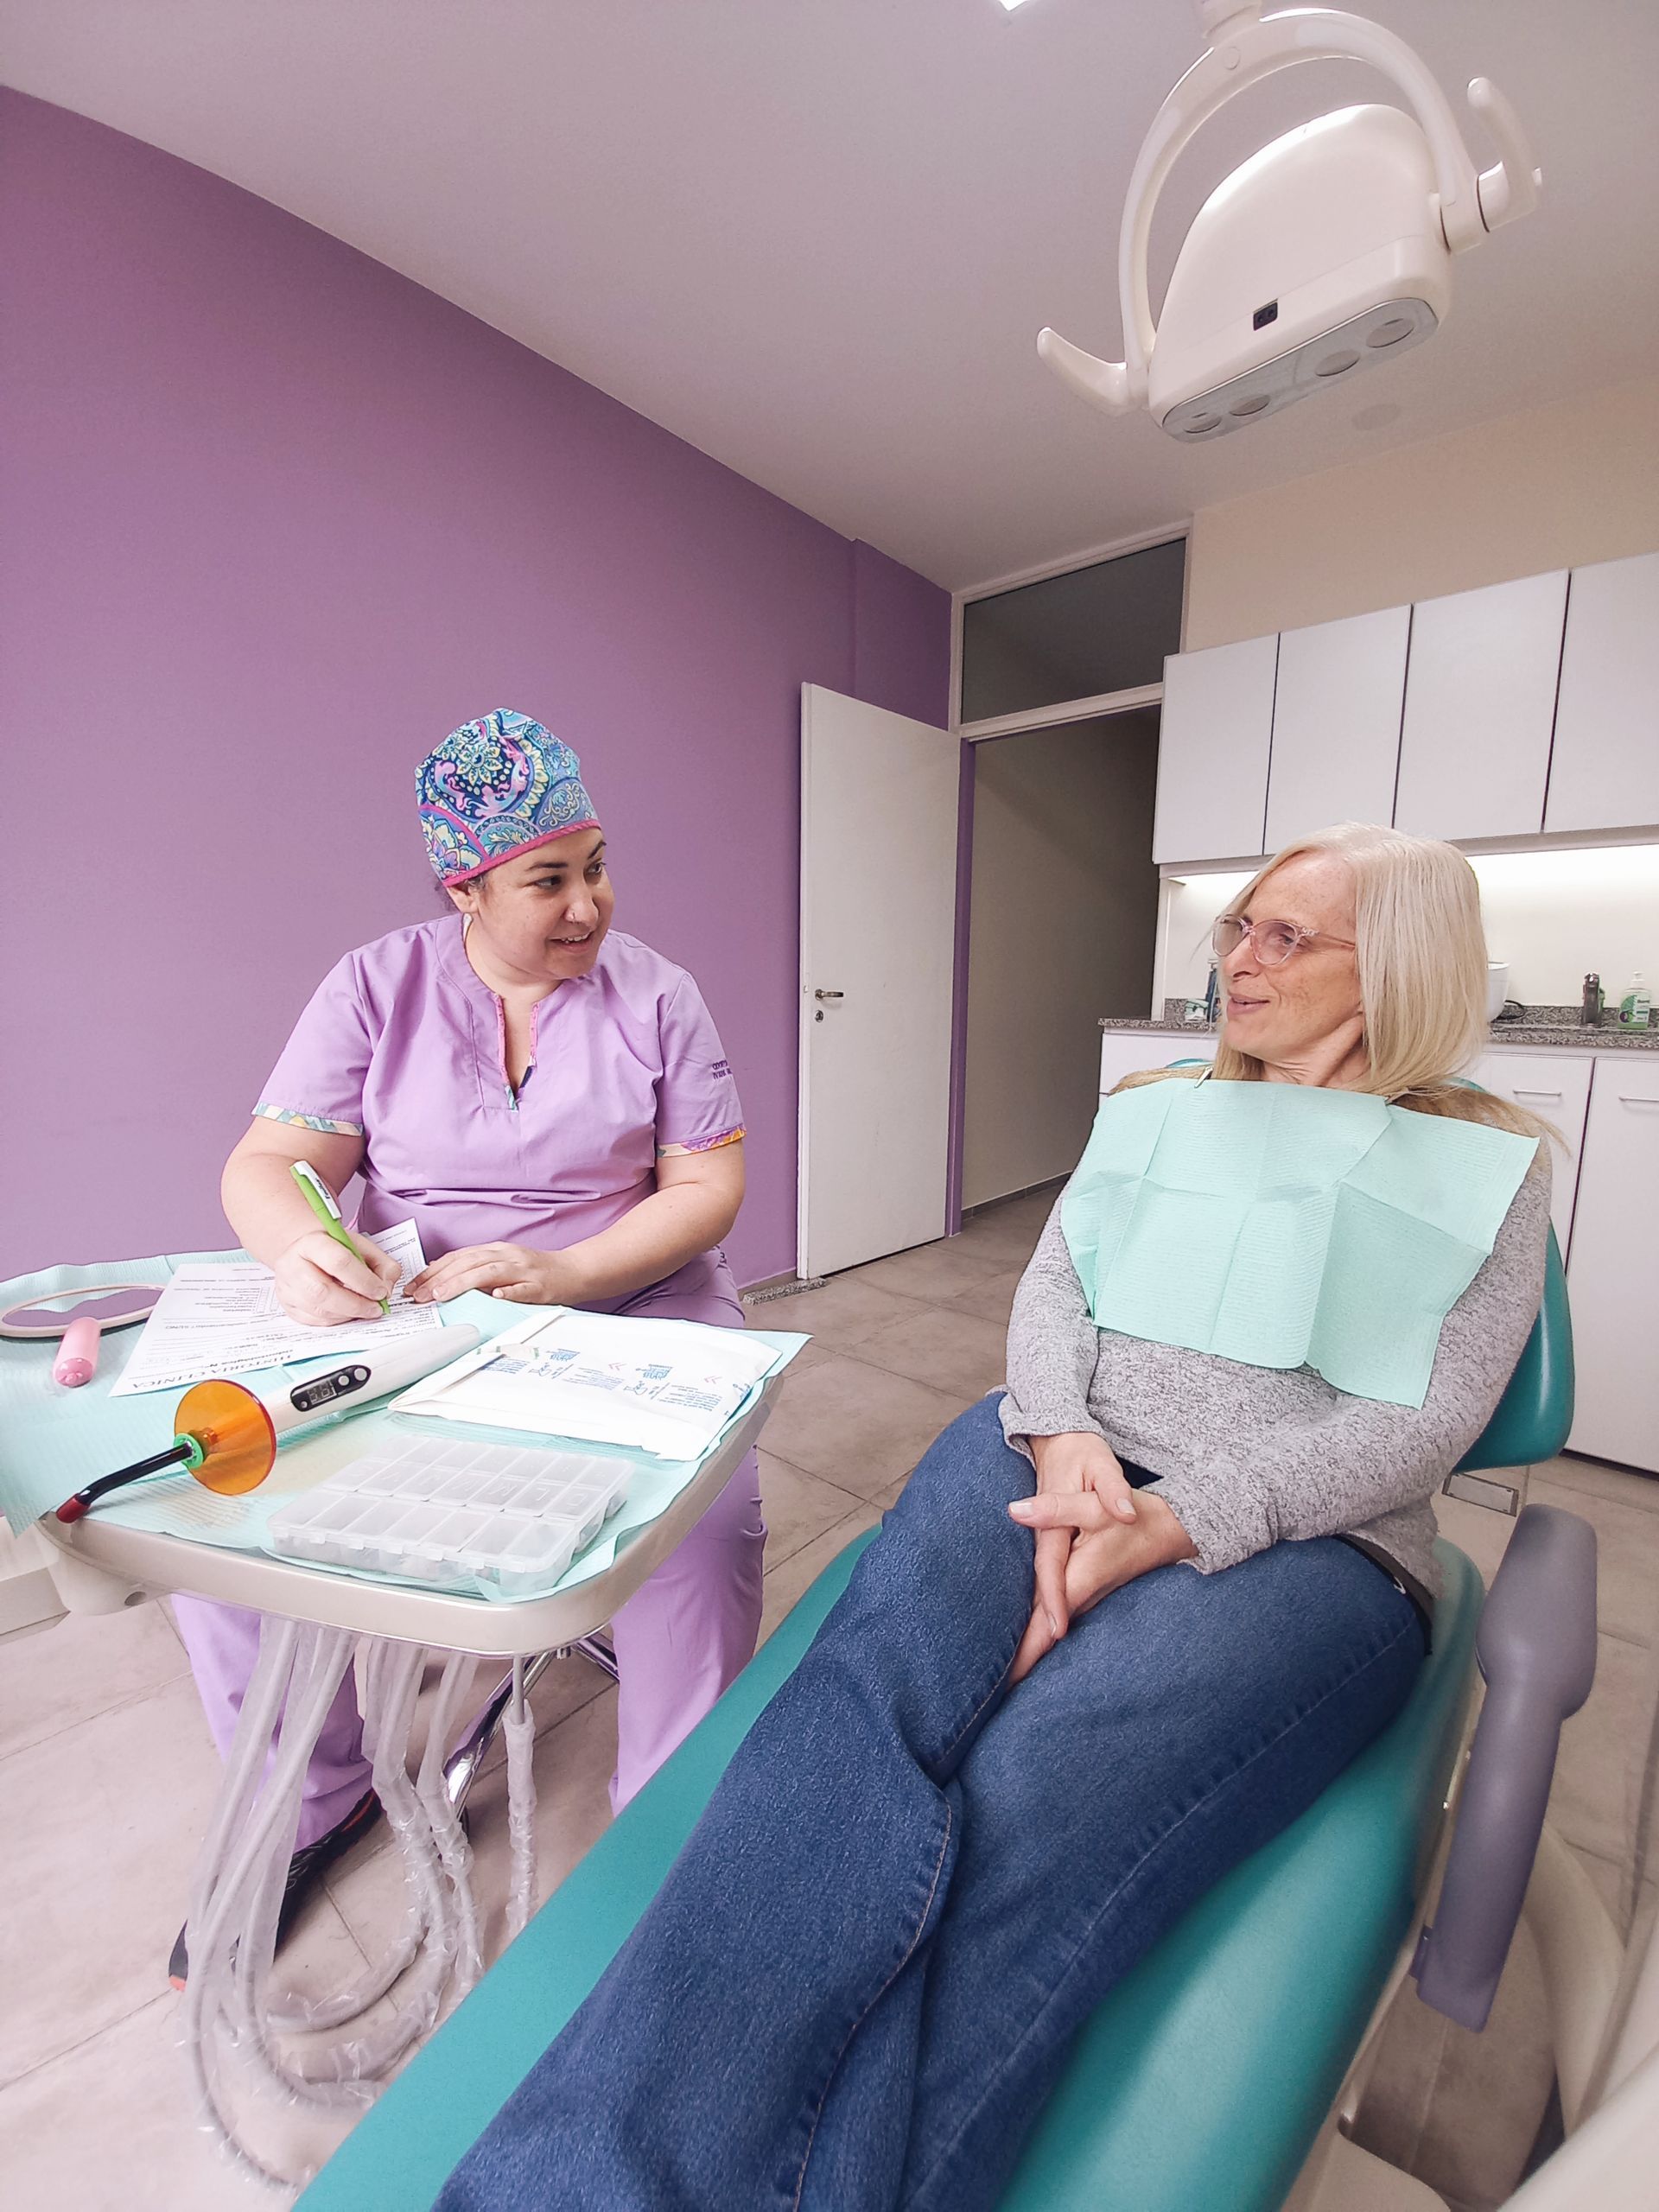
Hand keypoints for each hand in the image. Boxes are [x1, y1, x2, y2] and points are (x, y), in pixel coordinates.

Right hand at [273, 1229, 402, 1325]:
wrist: (307, 1253)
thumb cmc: (334, 1249)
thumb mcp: (362, 1247)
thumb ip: (382, 1264)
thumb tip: (386, 1288)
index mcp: (312, 1242)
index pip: (338, 1262)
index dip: (363, 1280)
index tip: (380, 1291)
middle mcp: (293, 1264)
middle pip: (323, 1291)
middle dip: (356, 1304)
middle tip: (375, 1308)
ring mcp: (287, 1286)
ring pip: (319, 1310)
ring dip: (349, 1314)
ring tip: (365, 1310)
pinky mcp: (288, 1305)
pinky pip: (315, 1320)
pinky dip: (337, 1320)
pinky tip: (349, 1312)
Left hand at [406, 1243, 580, 1306]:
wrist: (575, 1271)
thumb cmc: (537, 1272)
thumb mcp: (503, 1265)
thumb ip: (477, 1269)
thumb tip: (441, 1277)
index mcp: (496, 1251)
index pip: (458, 1258)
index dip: (433, 1271)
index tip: (413, 1286)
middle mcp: (507, 1256)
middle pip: (469, 1263)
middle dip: (440, 1279)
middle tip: (419, 1296)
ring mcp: (524, 1270)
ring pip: (489, 1272)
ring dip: (463, 1283)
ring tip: (443, 1295)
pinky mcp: (541, 1286)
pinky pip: (523, 1288)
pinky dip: (509, 1292)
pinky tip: (496, 1297)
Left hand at [1006, 1476, 1195, 1684]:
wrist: (1171, 1528)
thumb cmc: (1134, 1518)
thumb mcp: (1096, 1508)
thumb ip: (1055, 1510)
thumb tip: (1014, 1511)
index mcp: (1077, 1581)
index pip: (1043, 1627)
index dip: (1023, 1655)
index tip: (1001, 1686)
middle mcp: (1081, 1596)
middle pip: (1043, 1637)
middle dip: (1019, 1663)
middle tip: (989, 1694)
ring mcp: (1086, 1597)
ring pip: (1051, 1630)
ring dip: (1029, 1650)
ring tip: (1001, 1677)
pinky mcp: (1088, 1590)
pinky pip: (1059, 1618)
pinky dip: (1041, 1632)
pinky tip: (1028, 1641)